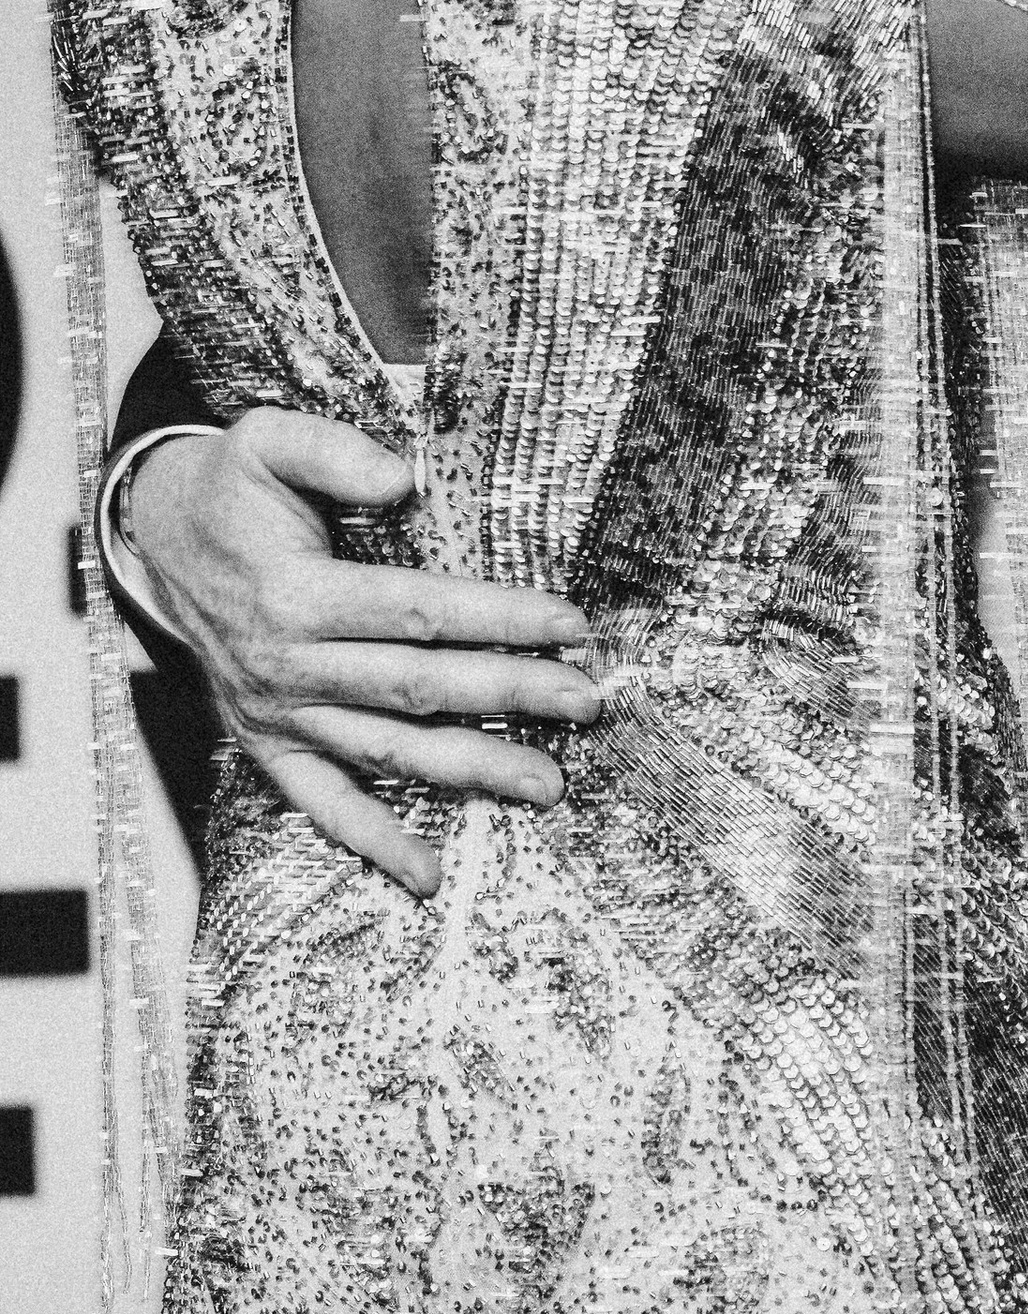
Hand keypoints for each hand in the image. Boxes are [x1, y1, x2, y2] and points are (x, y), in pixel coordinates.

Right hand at [125, 411, 602, 898]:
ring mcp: (279, 714)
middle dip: (511, 694)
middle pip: (418, 686)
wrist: (154, 540)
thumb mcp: (265, 440)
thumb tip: (402, 477)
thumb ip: (332, 452)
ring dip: (471, 770)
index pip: (419, 611)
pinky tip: (429, 872)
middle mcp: (290, 665)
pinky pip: (322, 804)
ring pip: (387, 751)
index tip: (570, 624)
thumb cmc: (230, 488)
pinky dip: (374, 840)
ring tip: (548, 784)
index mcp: (297, 595)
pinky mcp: (268, 744)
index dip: (498, 617)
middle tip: (588, 702)